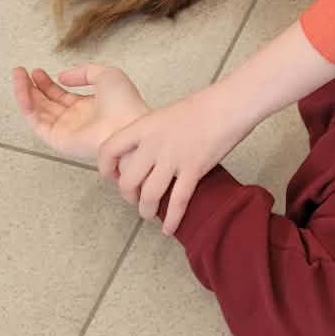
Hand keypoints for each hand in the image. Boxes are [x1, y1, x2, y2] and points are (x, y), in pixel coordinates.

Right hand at [12, 62, 147, 163]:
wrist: (127, 125)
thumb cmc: (124, 102)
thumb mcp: (106, 75)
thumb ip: (83, 72)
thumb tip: (62, 77)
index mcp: (88, 107)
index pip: (61, 95)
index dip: (47, 83)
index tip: (37, 71)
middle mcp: (75, 119)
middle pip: (46, 103)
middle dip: (32, 87)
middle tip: (21, 72)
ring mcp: (65, 130)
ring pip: (38, 111)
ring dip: (25, 93)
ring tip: (18, 76)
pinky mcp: (57, 140)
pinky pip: (36, 122)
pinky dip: (26, 106)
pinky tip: (23, 90)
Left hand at [97, 83, 247, 237]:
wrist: (228, 105)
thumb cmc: (203, 106)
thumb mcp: (165, 115)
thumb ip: (151, 135)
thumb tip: (146, 154)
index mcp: (144, 127)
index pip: (109, 150)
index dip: (106, 168)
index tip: (113, 176)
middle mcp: (153, 144)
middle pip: (128, 181)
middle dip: (129, 196)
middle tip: (135, 199)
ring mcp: (173, 159)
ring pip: (149, 196)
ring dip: (146, 211)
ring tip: (149, 214)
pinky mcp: (194, 171)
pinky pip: (177, 202)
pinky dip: (172, 220)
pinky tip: (169, 229)